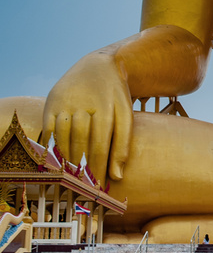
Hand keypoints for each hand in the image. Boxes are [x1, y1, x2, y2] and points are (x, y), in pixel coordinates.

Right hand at [42, 50, 132, 182]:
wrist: (98, 65)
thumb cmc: (115, 95)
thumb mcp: (126, 114)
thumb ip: (123, 144)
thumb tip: (117, 176)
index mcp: (105, 108)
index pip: (100, 146)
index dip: (99, 168)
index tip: (99, 186)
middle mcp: (82, 104)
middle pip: (79, 144)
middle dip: (82, 169)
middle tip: (85, 187)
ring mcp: (64, 102)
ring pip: (62, 138)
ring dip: (66, 161)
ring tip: (72, 178)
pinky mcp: (51, 101)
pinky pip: (48, 129)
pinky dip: (50, 147)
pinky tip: (56, 161)